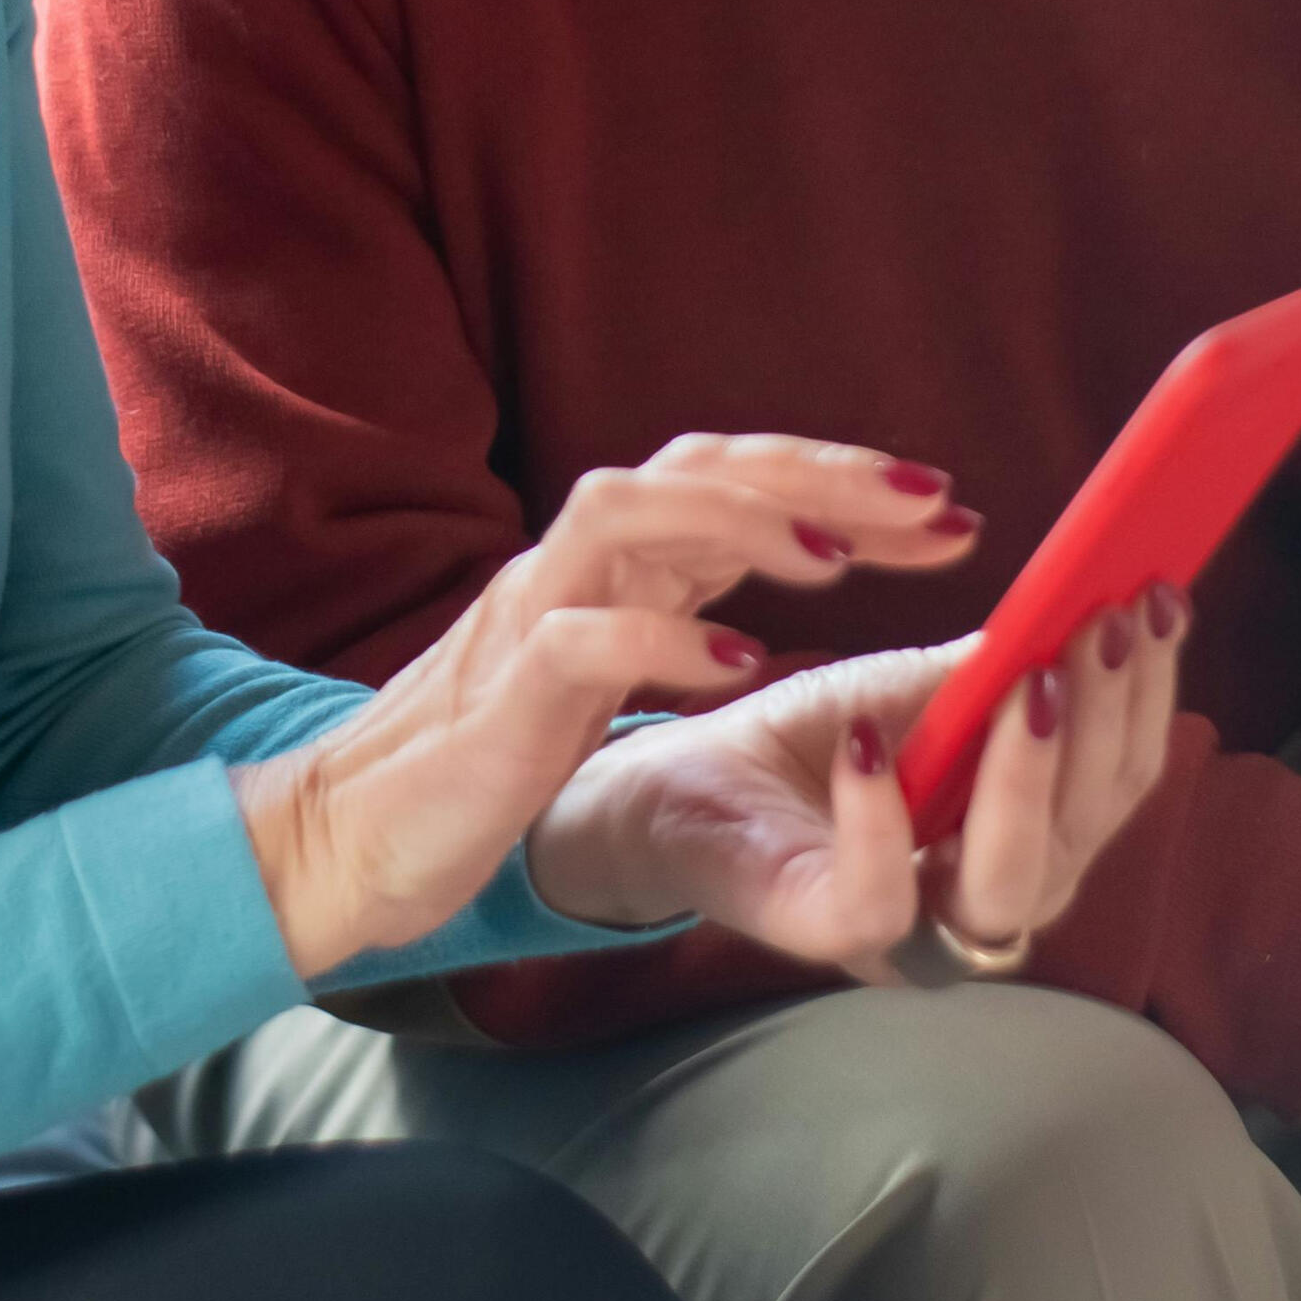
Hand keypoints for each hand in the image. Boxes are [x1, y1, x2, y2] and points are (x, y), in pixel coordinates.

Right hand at [231, 435, 975, 977]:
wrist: (352, 834)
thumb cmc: (492, 759)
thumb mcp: (611, 664)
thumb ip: (690, 601)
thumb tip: (817, 555)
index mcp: (611, 562)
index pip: (732, 475)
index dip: (839, 478)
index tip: (948, 508)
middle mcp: (571, 563)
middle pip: (696, 466)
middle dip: (821, 475)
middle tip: (937, 503)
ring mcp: (528, 617)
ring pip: (626, 511)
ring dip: (739, 522)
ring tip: (840, 561)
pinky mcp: (499, 696)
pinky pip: (580, 641)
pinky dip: (664, 642)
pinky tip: (744, 666)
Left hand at [525, 593, 1182, 970]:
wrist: (683, 770)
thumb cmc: (815, 734)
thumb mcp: (922, 685)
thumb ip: (1009, 664)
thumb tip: (1099, 593)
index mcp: (1026, 838)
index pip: (1115, 781)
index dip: (1147, 694)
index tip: (1157, 595)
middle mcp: (985, 899)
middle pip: (1085, 832)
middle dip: (1107, 721)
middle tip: (1105, 621)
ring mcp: (911, 928)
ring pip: (1010, 883)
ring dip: (1028, 774)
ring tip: (1026, 680)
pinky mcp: (823, 931)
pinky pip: (880, 900)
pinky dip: (883, 819)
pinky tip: (872, 741)